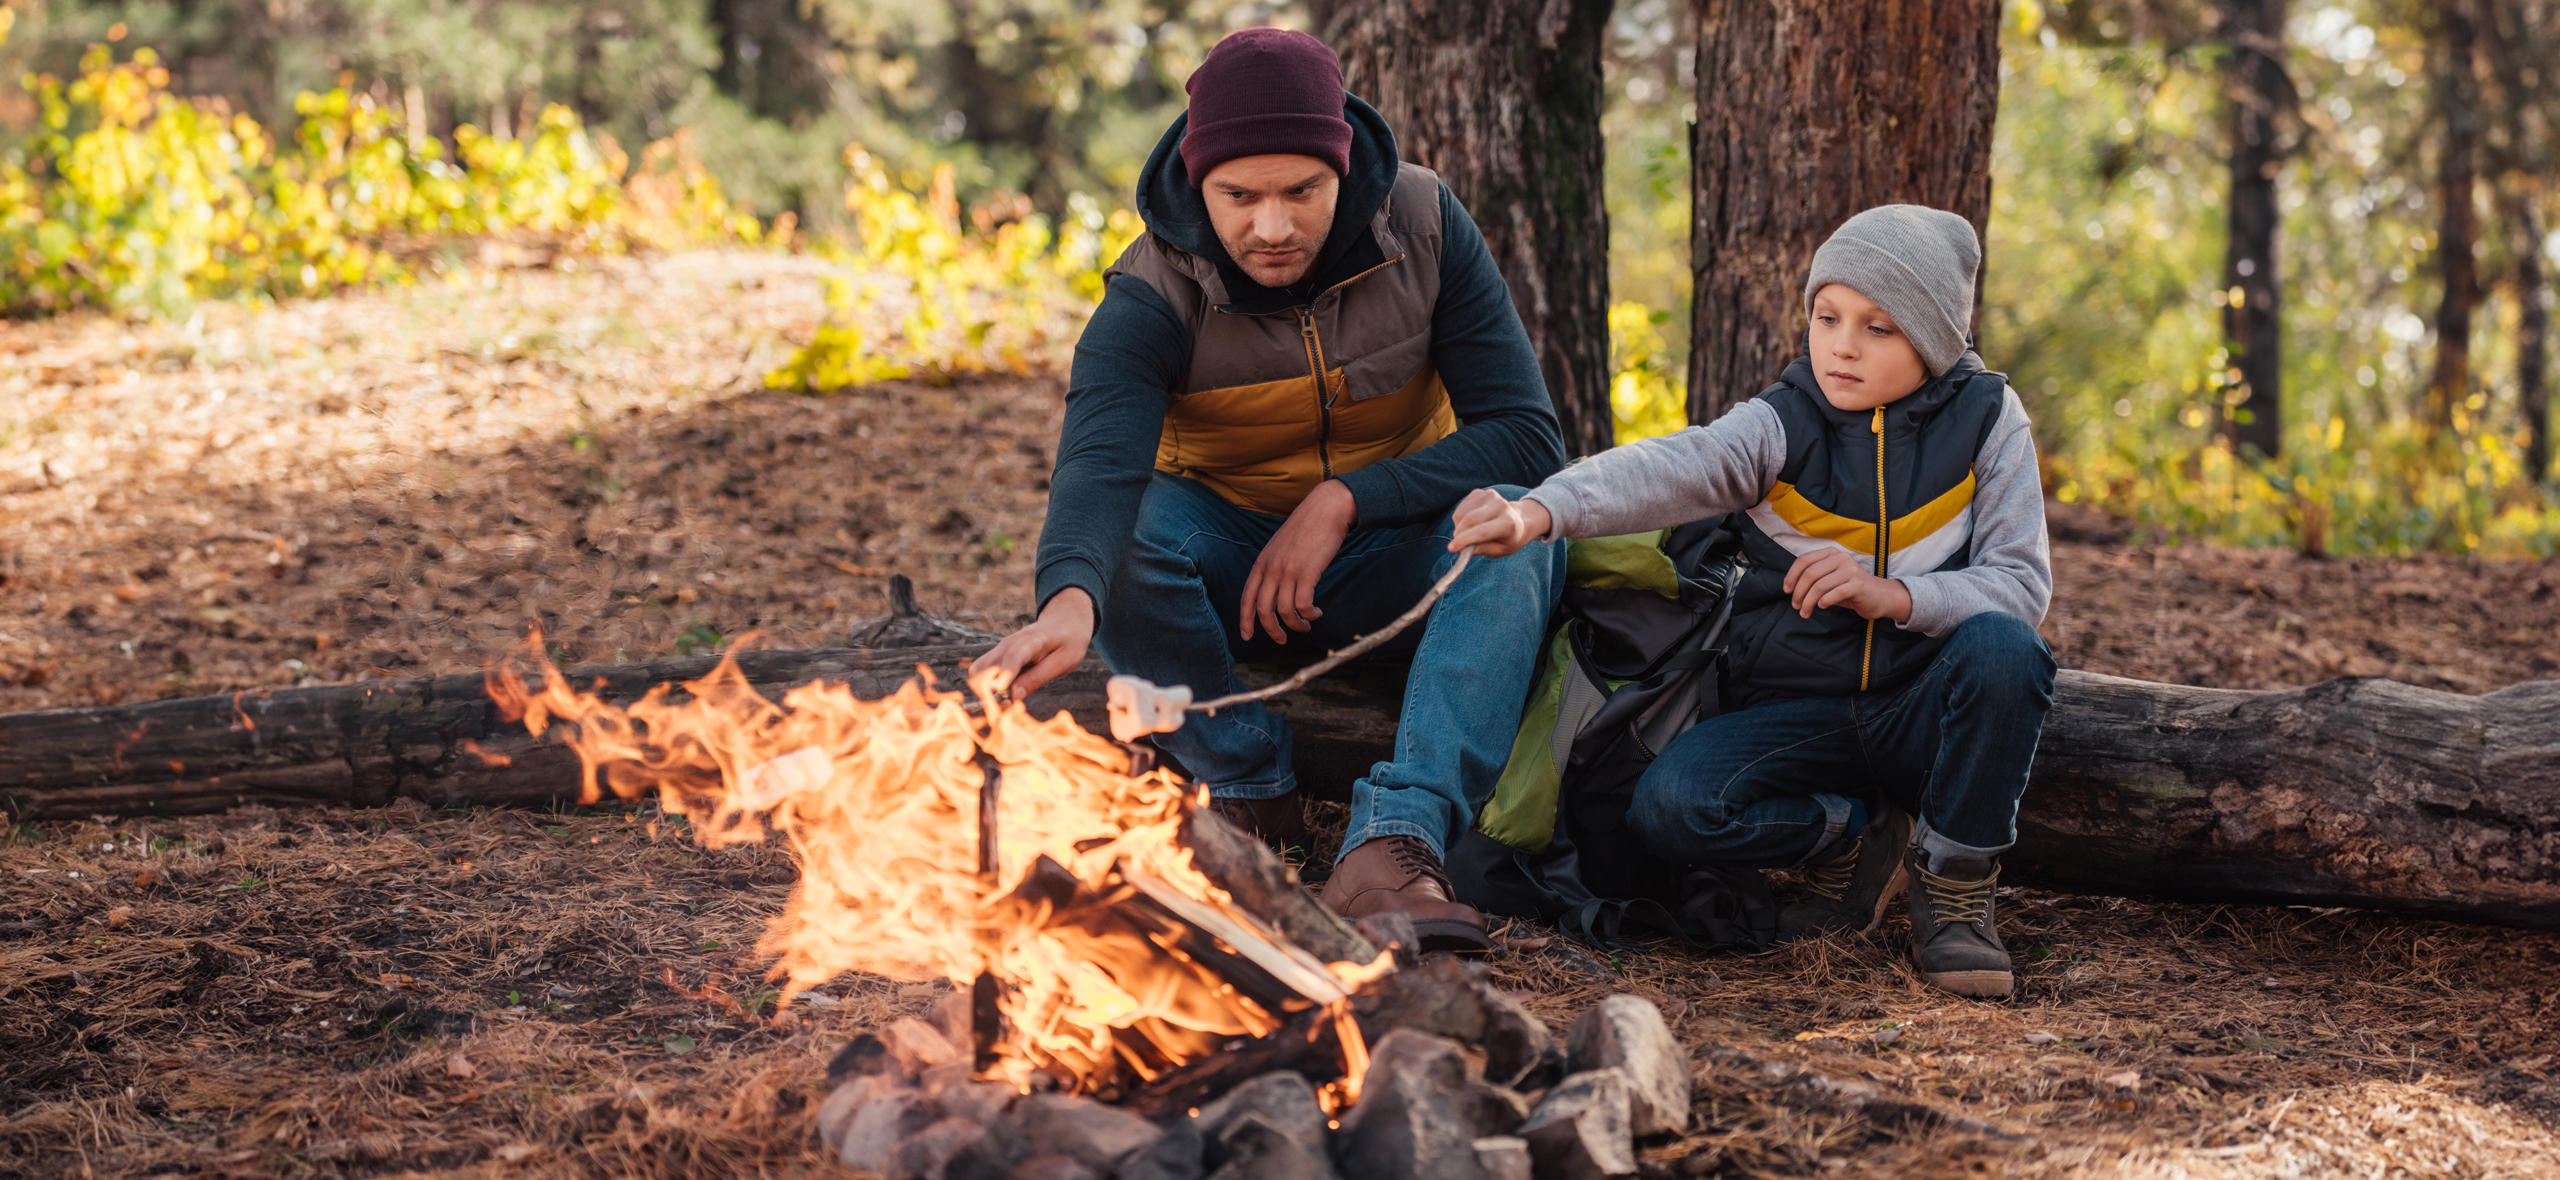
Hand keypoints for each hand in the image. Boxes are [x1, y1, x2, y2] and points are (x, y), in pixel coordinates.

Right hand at [969, 588, 1093, 696]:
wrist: (1063, 621)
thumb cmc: (1067, 642)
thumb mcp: (1062, 663)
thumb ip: (1037, 678)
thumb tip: (1013, 696)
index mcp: (1030, 641)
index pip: (1013, 657)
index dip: (1005, 673)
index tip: (999, 690)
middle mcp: (1008, 644)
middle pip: (984, 667)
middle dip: (988, 690)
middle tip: (1006, 708)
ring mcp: (1000, 649)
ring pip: (978, 671)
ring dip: (986, 690)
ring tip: (1006, 704)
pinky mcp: (998, 656)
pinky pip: (984, 673)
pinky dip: (988, 687)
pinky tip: (1005, 696)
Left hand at [1242, 480, 1356, 642]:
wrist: (1325, 509)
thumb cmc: (1306, 528)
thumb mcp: (1280, 547)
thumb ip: (1274, 567)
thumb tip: (1275, 591)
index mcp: (1261, 563)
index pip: (1247, 597)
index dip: (1245, 620)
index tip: (1246, 636)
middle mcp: (1271, 569)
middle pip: (1263, 610)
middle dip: (1271, 630)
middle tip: (1281, 640)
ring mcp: (1288, 571)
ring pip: (1284, 611)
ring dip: (1296, 624)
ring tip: (1306, 624)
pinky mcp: (1307, 573)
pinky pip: (1303, 604)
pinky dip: (1309, 614)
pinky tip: (1317, 612)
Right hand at [1447, 488, 1550, 558]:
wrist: (1518, 520)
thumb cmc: (1508, 538)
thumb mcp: (1500, 550)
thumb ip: (1482, 549)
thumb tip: (1462, 549)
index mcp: (1509, 523)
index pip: (1482, 531)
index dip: (1465, 540)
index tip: (1451, 548)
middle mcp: (1501, 505)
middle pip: (1470, 520)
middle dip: (1458, 534)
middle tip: (1456, 545)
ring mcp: (1490, 496)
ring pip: (1462, 514)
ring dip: (1459, 527)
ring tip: (1469, 534)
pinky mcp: (1479, 492)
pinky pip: (1460, 508)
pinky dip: (1460, 519)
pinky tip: (1470, 523)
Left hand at [1783, 550, 1912, 621]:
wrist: (1879, 596)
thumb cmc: (1849, 589)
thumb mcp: (1829, 579)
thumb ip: (1813, 578)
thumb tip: (1790, 587)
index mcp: (1831, 553)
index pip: (1804, 560)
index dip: (1791, 575)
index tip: (1786, 590)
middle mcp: (1841, 558)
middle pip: (1810, 574)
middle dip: (1799, 592)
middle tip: (1796, 606)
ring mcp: (1851, 570)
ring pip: (1820, 586)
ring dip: (1808, 602)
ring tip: (1805, 612)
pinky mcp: (1858, 584)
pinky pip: (1835, 593)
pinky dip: (1825, 601)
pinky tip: (1822, 606)